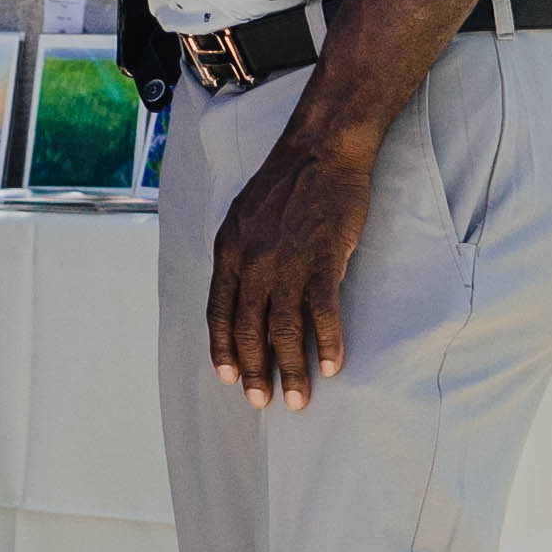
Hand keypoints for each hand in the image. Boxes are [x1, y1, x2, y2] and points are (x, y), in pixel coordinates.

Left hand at [205, 127, 372, 407]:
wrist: (322, 149)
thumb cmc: (286, 181)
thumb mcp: (243, 215)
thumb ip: (239, 253)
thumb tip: (238, 290)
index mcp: (229, 251)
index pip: (218, 312)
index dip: (223, 349)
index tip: (229, 378)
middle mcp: (252, 262)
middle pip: (248, 330)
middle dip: (255, 372)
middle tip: (263, 402)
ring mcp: (287, 263)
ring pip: (285, 330)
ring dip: (292, 370)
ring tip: (299, 399)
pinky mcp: (323, 260)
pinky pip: (323, 313)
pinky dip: (328, 344)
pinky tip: (333, 366)